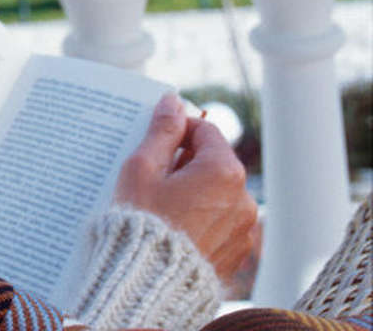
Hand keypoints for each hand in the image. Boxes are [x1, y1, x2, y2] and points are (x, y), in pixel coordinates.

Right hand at [112, 93, 259, 280]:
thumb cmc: (141, 223)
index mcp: (223, 171)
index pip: (204, 130)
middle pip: (213, 162)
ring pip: (217, 193)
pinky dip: (201, 218)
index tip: (153, 142)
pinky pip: (220, 222)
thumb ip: (162, 131)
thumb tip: (173, 101)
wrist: (150, 285)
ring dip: (194, 191)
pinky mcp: (238, 253)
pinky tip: (174, 228)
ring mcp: (244, 228)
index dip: (176, 130)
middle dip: (184, 163)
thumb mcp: (142, 169)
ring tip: (161, 206)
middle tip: (151, 176)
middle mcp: (244, 198)